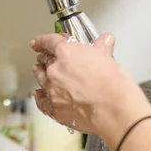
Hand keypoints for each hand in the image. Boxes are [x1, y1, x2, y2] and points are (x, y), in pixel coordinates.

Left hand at [30, 33, 150, 149]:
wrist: (112, 109)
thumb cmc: (112, 84)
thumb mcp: (108, 59)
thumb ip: (101, 49)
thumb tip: (105, 41)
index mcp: (66, 52)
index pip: (49, 42)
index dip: (42, 41)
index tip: (37, 43)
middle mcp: (55, 70)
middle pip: (44, 62)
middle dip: (43, 60)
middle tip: (44, 60)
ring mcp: (52, 90)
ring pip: (40, 80)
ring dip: (40, 75)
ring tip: (40, 74)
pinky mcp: (55, 109)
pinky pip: (42, 102)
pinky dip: (40, 98)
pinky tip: (40, 96)